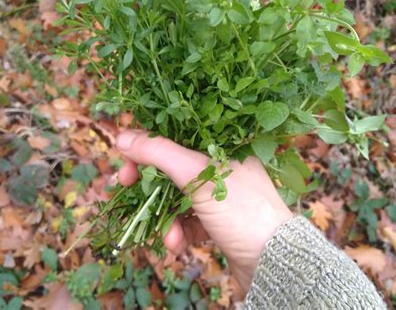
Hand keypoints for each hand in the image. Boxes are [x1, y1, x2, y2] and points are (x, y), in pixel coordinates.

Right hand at [116, 130, 292, 293]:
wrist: (273, 261)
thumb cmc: (241, 209)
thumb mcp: (197, 175)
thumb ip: (159, 153)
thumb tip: (122, 137)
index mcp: (223, 144)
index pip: (177, 133)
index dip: (148, 144)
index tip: (126, 159)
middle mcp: (221, 165)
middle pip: (172, 166)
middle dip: (149, 182)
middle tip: (124, 186)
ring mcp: (220, 194)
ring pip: (177, 195)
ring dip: (163, 214)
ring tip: (166, 234)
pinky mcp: (218, 219)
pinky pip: (188, 219)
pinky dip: (179, 231)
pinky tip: (177, 244)